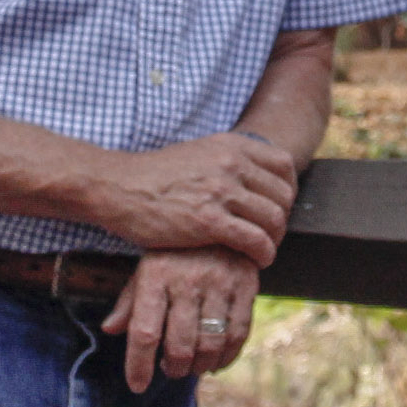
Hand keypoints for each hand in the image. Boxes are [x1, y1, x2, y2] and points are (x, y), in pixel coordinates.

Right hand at [99, 133, 295, 267]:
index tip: (277, 206)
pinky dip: (263, 255)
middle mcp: (230, 162)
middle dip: (281, 218)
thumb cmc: (155, 175)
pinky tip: (255, 261)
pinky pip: (256, 241)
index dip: (287, 189)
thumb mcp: (197, 153)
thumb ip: (227, 161)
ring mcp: (221, 190)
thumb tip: (253, 176)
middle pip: (283, 194)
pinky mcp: (209, 221)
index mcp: (230, 144)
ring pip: (274, 219)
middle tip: (268, 234)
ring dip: (274, 240)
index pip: (283, 164)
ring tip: (262, 250)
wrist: (119, 187)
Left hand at [101, 247, 259, 393]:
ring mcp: (219, 281)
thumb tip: (109, 329)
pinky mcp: (245, 285)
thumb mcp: (147, 267)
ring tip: (192, 365)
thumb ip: (130, 300)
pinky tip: (216, 359)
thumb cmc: (175, 251)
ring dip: (200, 366)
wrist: (218, 218)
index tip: (137, 385)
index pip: (144, 332)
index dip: (138, 365)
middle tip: (171, 369)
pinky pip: (238, 334)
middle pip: (180, 345)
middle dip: (174, 368)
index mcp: (156, 273)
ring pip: (210, 344)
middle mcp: (187, 278)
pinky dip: (226, 357)